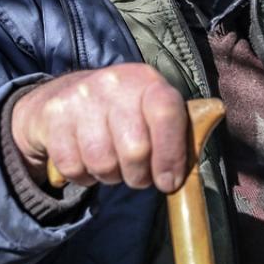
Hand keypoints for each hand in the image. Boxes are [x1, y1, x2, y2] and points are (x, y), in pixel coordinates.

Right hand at [10, 63, 188, 193]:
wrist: (58, 98)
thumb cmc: (120, 114)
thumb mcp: (150, 110)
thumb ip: (178, 129)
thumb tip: (210, 132)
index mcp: (147, 81)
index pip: (166, 112)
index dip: (171, 153)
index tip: (168, 182)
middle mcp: (114, 82)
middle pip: (134, 149)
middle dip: (138, 175)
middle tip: (136, 175)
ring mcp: (81, 96)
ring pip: (103, 163)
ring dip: (109, 176)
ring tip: (110, 164)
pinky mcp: (54, 116)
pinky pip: (74, 168)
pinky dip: (83, 176)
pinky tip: (85, 160)